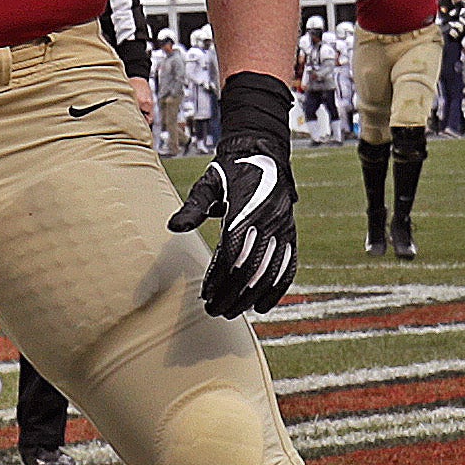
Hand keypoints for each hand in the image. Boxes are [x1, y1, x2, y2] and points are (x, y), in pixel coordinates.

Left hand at [166, 70, 299, 318]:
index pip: (232, 253)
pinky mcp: (291, 234)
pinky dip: (277, 289)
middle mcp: (268, 221)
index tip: (205, 295)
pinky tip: (263, 307)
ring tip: (232, 311)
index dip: (219, 278)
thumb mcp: (208, 184)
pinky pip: (288, 266)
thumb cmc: (229, 171)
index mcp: (245, 209)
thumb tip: (173, 227)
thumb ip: (192, 207)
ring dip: (251, 297)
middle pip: (251, 268)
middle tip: (214, 311)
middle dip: (232, 294)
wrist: (263, 153)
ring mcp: (283, 228)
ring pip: (270, 272)